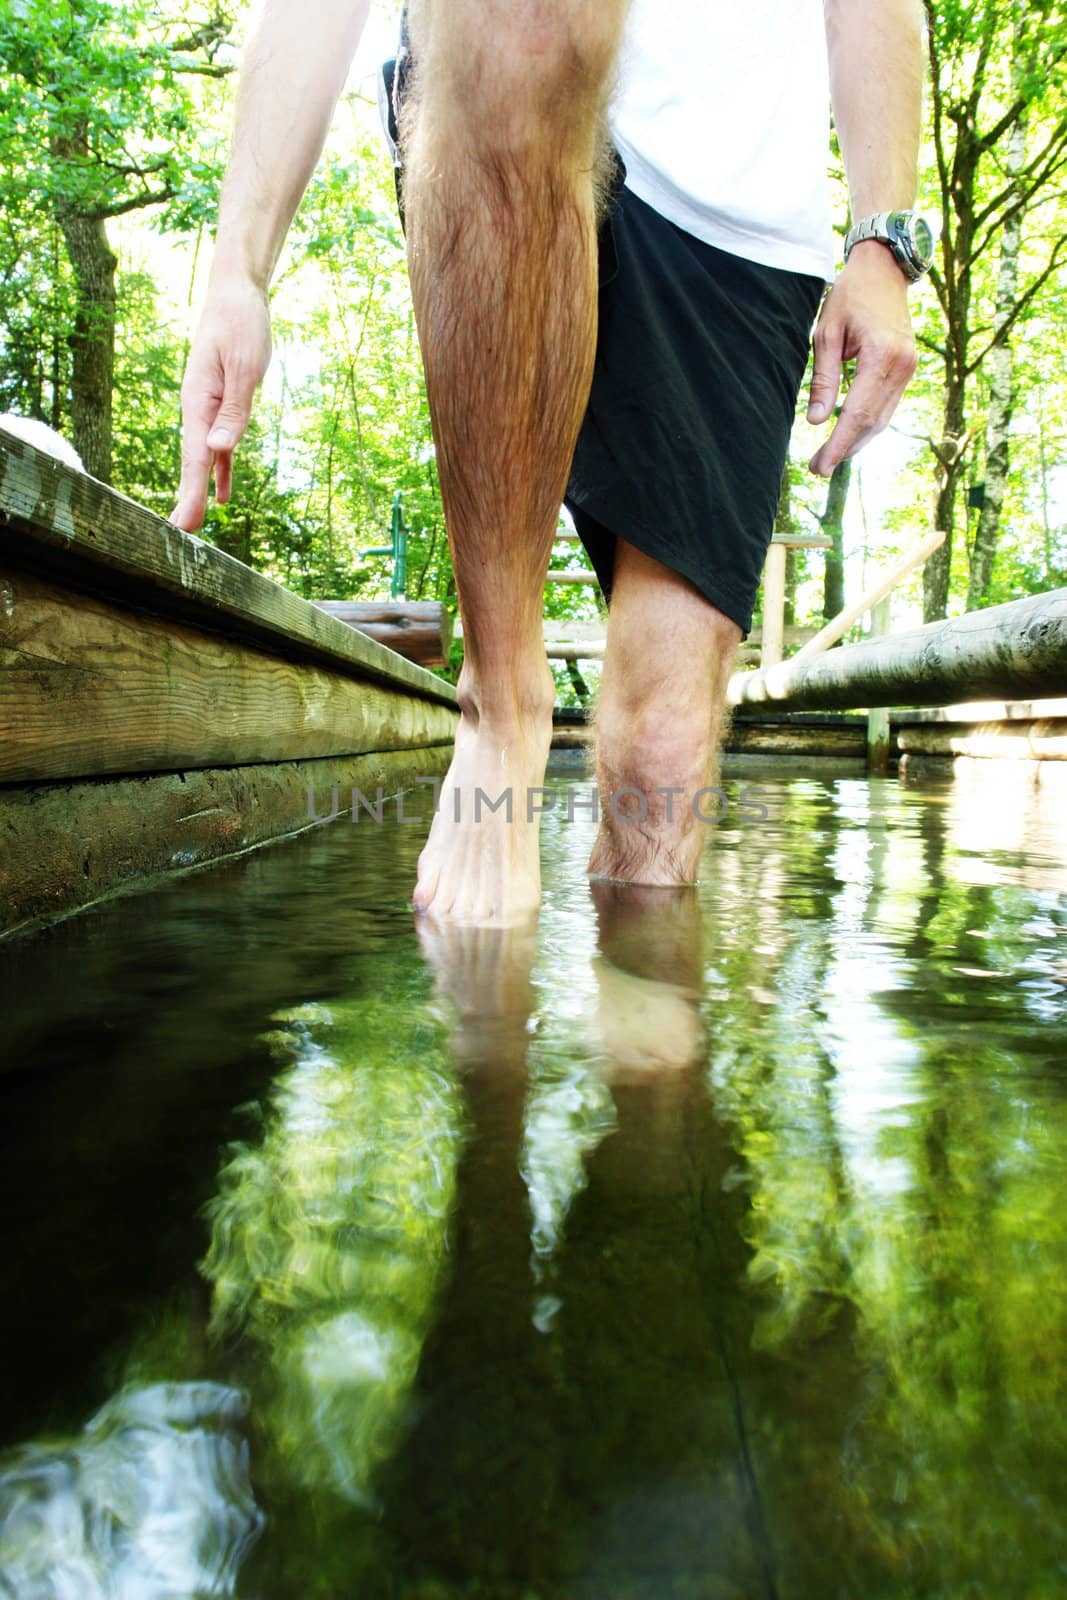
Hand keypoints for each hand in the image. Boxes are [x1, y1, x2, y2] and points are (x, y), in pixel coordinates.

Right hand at [170, 278, 271, 530]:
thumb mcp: (245, 368)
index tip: (183, 524)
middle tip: (181, 534)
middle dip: (188, 498)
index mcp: (200, 401)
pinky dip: (220, 471)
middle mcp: (199, 409)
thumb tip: (217, 449)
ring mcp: (209, 409)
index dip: (191, 493)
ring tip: (192, 524)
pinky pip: (219, 447)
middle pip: (194, 462)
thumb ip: (234, 411)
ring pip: (203, 458)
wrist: (236, 296)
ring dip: (198, 490)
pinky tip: (222, 497)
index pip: (196, 457)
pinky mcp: (222, 406)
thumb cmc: (242, 326)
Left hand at [807, 241, 916, 477]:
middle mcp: (901, 365)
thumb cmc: (850, 296)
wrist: (884, 270)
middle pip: (872, 422)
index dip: (838, 443)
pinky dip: (868, 424)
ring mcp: (909, 368)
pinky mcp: (908, 368)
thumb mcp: (826, 333)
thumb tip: (814, 420)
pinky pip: (887, 405)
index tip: (820, 465)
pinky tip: (848, 435)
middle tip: (819, 468)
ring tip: (830, 457)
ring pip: (882, 418)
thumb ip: (822, 378)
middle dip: (845, 448)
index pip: (857, 413)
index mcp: (880, 355)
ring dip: (857, 441)